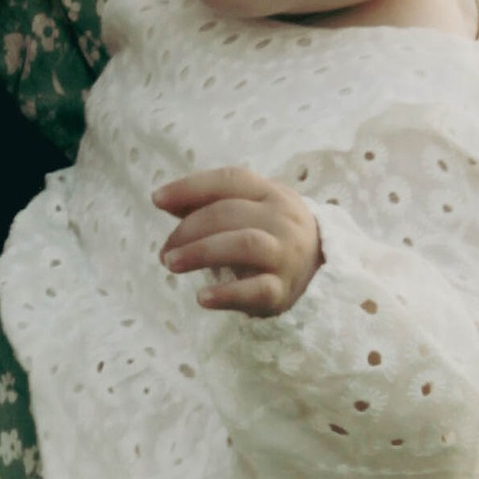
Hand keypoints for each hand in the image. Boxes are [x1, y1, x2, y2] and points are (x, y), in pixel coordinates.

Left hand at [154, 166, 321, 317]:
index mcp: (271, 193)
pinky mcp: (283, 291)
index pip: (230, 180)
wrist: (321, 269)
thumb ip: (210, 204)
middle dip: (188, 229)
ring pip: (244, 244)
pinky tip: (202, 297)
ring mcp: (286, 255)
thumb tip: (165, 200)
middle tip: (165, 252)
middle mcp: (283, 219)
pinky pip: (256, 290)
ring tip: (171, 263)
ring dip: (201, 252)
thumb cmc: (270, 234)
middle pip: (229, 213)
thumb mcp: (249, 210)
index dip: (190, 187)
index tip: (157, 199)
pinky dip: (226, 294)